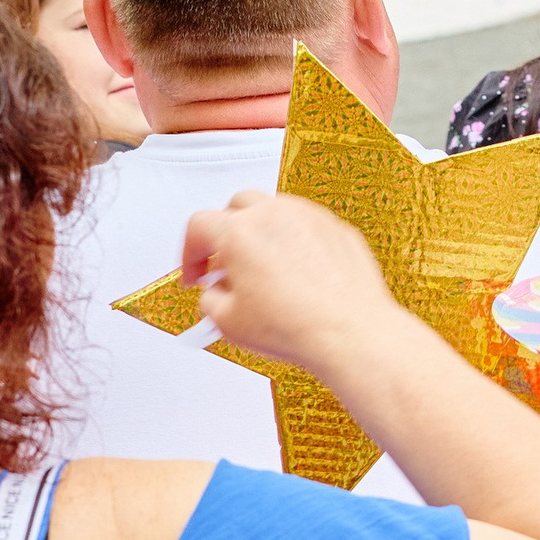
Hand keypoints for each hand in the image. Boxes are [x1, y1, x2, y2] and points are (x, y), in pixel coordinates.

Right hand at [181, 191, 405, 374]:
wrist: (349, 332)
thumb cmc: (294, 325)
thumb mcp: (228, 322)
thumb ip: (210, 298)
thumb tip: (216, 292)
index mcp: (240, 232)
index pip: (199, 225)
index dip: (190, 254)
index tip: (195, 275)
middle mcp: (275, 215)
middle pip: (237, 207)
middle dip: (225, 234)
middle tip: (225, 266)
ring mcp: (309, 217)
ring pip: (274, 211)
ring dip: (261, 234)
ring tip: (262, 271)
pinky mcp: (336, 227)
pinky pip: (306, 226)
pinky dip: (294, 242)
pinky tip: (296, 273)